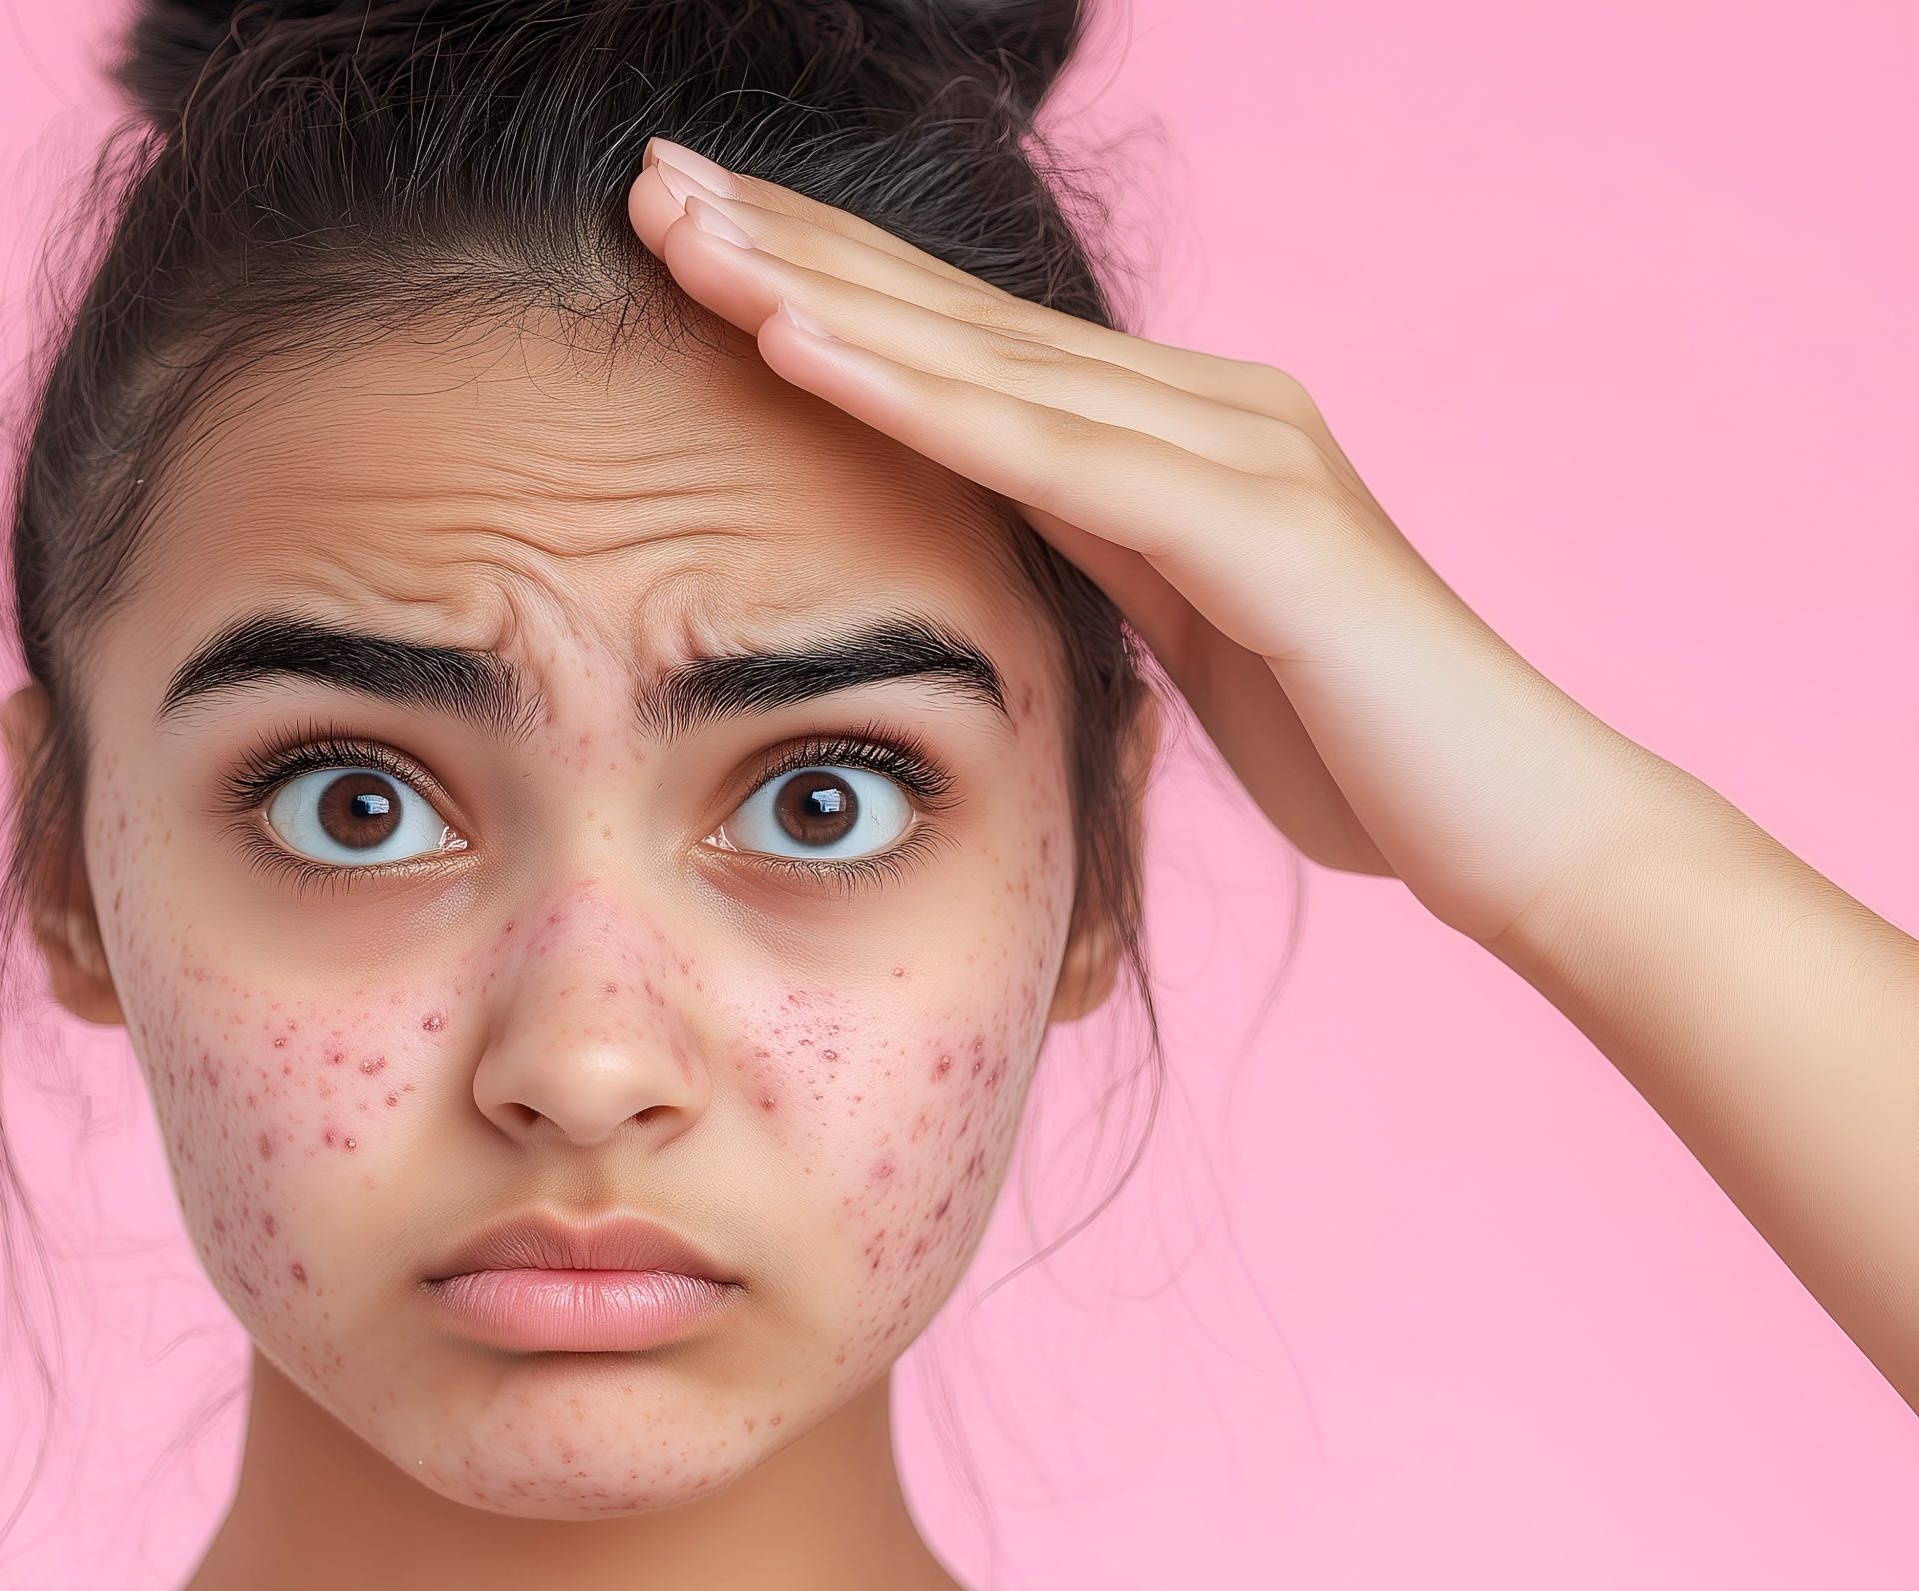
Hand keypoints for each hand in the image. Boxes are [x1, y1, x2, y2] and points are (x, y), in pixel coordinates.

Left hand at [628, 139, 1672, 947]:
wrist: (1520, 828)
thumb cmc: (1358, 745)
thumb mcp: (1188, 627)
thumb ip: (1106, 547)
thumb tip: (1004, 508)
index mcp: (1181, 433)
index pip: (970, 341)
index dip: (831, 278)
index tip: (698, 236)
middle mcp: (1209, 406)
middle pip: (960, 314)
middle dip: (798, 243)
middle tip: (654, 179)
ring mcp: (1237, 450)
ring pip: (985, 359)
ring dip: (820, 289)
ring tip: (687, 231)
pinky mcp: (1258, 527)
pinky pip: (1050, 454)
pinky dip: (915, 396)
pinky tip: (795, 343)